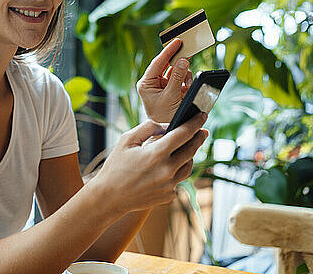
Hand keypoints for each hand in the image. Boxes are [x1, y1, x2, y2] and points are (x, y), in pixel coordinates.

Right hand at [92, 112, 207, 215]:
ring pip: (188, 166)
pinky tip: (168, 167)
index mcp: (157, 154)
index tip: (202, 115)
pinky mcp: (168, 195)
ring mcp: (169, 185)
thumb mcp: (126, 140)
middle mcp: (167, 170)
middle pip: (191, 150)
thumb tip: (167, 125)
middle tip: (203, 130)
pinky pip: (178, 180)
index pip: (183, 134)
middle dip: (199, 138)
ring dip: (189, 155)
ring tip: (186, 148)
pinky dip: (176, 171)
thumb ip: (148, 128)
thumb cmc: (115, 166)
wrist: (109, 197)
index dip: (195, 123)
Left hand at [137, 38, 192, 122]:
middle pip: (167, 64)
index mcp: (146, 83)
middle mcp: (153, 82)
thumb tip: (183, 60)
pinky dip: (187, 81)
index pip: (157, 62)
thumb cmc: (165, 116)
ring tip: (186, 85)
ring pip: (177, 70)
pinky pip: (182, 78)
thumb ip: (177, 77)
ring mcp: (163, 85)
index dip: (168, 51)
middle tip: (187, 49)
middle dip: (178, 60)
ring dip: (184, 74)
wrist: (171, 131)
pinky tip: (188, 88)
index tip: (178, 41)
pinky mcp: (173, 89)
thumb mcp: (171, 95)